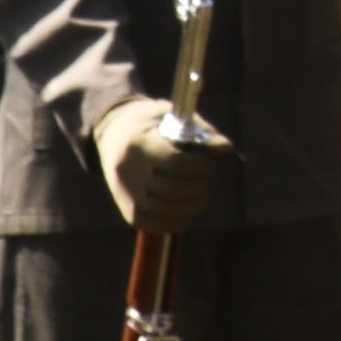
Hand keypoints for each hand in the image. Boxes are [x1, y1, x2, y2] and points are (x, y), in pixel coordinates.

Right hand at [94, 95, 227, 233]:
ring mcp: (126, 193)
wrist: (113, 132)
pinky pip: (151, 224)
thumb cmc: (152, 122)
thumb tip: (227, 148)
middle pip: (172, 189)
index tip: (210, 162)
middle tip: (207, 177)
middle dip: (199, 185)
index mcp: (140, 144)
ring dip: (191, 206)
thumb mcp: (175, 116)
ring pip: (164, 210)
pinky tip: (188, 215)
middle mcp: (129, 172)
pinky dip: (175, 224)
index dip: (200, 165)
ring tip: (202, 194)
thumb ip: (201, 133)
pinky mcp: (126, 209)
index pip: (175, 162)